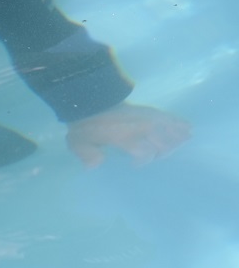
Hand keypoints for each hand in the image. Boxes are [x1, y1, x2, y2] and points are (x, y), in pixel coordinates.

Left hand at [66, 103, 190, 167]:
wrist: (90, 102)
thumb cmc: (85, 127)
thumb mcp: (79, 143)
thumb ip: (87, 155)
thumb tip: (95, 166)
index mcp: (124, 136)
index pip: (145, 152)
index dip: (143, 161)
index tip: (135, 164)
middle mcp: (140, 127)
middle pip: (163, 144)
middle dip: (161, 154)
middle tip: (153, 157)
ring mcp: (147, 118)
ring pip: (171, 131)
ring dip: (175, 140)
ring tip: (174, 147)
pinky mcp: (150, 111)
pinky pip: (170, 118)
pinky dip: (179, 124)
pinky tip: (188, 130)